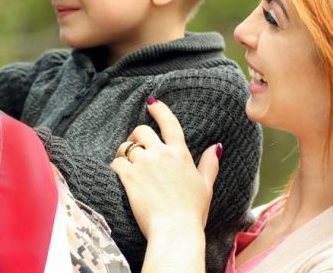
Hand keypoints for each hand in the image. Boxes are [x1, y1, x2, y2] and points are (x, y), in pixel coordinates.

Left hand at [110, 100, 220, 239]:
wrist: (175, 230)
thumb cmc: (192, 212)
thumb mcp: (206, 186)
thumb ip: (209, 164)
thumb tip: (216, 147)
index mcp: (180, 154)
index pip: (169, 123)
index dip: (160, 110)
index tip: (152, 103)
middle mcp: (161, 154)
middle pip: (141, 131)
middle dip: (136, 136)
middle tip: (135, 146)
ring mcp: (144, 164)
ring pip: (126, 147)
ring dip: (124, 153)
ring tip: (126, 163)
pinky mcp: (129, 176)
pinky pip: (117, 163)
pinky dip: (116, 166)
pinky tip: (119, 175)